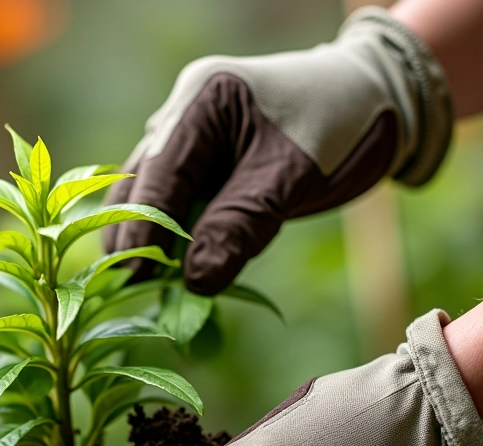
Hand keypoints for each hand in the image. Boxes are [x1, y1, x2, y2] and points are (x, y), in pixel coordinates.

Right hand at [105, 7, 451, 292]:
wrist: (371, 103)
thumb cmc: (338, 128)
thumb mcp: (292, 176)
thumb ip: (240, 224)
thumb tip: (195, 281)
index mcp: (203, 100)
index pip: (159, 174)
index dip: (142, 230)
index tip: (132, 277)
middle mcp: (183, 114)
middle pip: (142, 184)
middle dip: (134, 236)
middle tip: (130, 288)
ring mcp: (187, 137)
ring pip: (149, 194)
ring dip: (145, 238)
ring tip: (140, 283)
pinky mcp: (198, 161)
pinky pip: (172, 201)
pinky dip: (169, 235)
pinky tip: (167, 266)